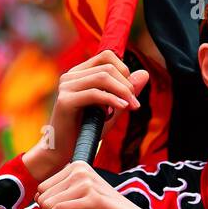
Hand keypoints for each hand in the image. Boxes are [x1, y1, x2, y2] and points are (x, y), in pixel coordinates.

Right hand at [23, 50, 148, 181]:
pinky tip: (122, 108)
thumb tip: (145, 73)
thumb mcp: (111, 109)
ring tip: (131, 107)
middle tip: (134, 104)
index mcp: (79, 74)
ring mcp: (66, 87)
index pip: (106, 56)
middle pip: (108, 67)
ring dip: (122, 91)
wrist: (62, 152)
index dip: (124, 70)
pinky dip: (112, 100)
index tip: (131, 92)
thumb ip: (125, 92)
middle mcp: (71, 76)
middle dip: (127, 84)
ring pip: (103, 77)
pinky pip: (95, 94)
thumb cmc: (86, 131)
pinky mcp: (65, 101)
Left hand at [35, 161, 150, 208]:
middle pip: (43, 193)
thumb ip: (63, 195)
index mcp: (79, 166)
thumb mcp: (83, 198)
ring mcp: (85, 183)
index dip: (45, 204)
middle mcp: (80, 170)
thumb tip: (37, 197)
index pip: (44, 184)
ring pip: (47, 202)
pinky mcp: (90, 199)